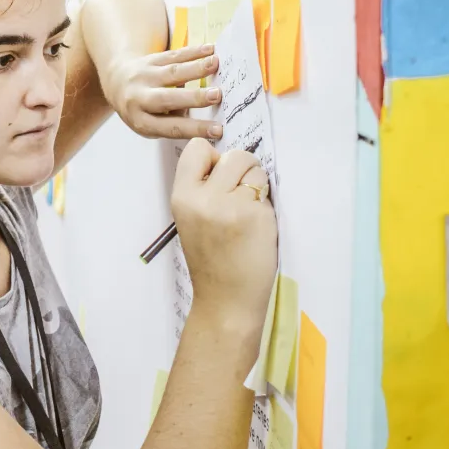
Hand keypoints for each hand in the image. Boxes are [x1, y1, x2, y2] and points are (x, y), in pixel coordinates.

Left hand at [105, 46, 223, 140]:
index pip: (171, 127)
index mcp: (141, 121)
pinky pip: (173, 55)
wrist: (117, 82)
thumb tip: (207, 116)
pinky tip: (209, 50)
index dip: (195, 128)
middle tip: (217, 95)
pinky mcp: (150, 59)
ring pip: (172, 72)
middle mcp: (139, 98)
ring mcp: (144, 77)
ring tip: (216, 64)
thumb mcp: (151, 124)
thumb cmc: (142, 110)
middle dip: (194, 97)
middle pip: (168, 99)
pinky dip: (192, 52)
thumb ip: (175, 122)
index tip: (218, 129)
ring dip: (196, 68)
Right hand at [171, 139, 276, 323]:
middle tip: (239, 195)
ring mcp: (232, 206)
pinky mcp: (257, 216)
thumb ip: (201, 188)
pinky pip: (266, 193)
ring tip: (248, 211)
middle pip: (233, 155)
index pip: (197, 149)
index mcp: (182, 197)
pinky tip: (256, 227)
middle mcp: (204, 198)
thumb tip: (223, 159)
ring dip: (256, 185)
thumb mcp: (189, 218)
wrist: (226, 299)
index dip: (213, 159)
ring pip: (254, 169)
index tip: (218, 177)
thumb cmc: (210, 258)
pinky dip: (265, 206)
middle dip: (242, 170)